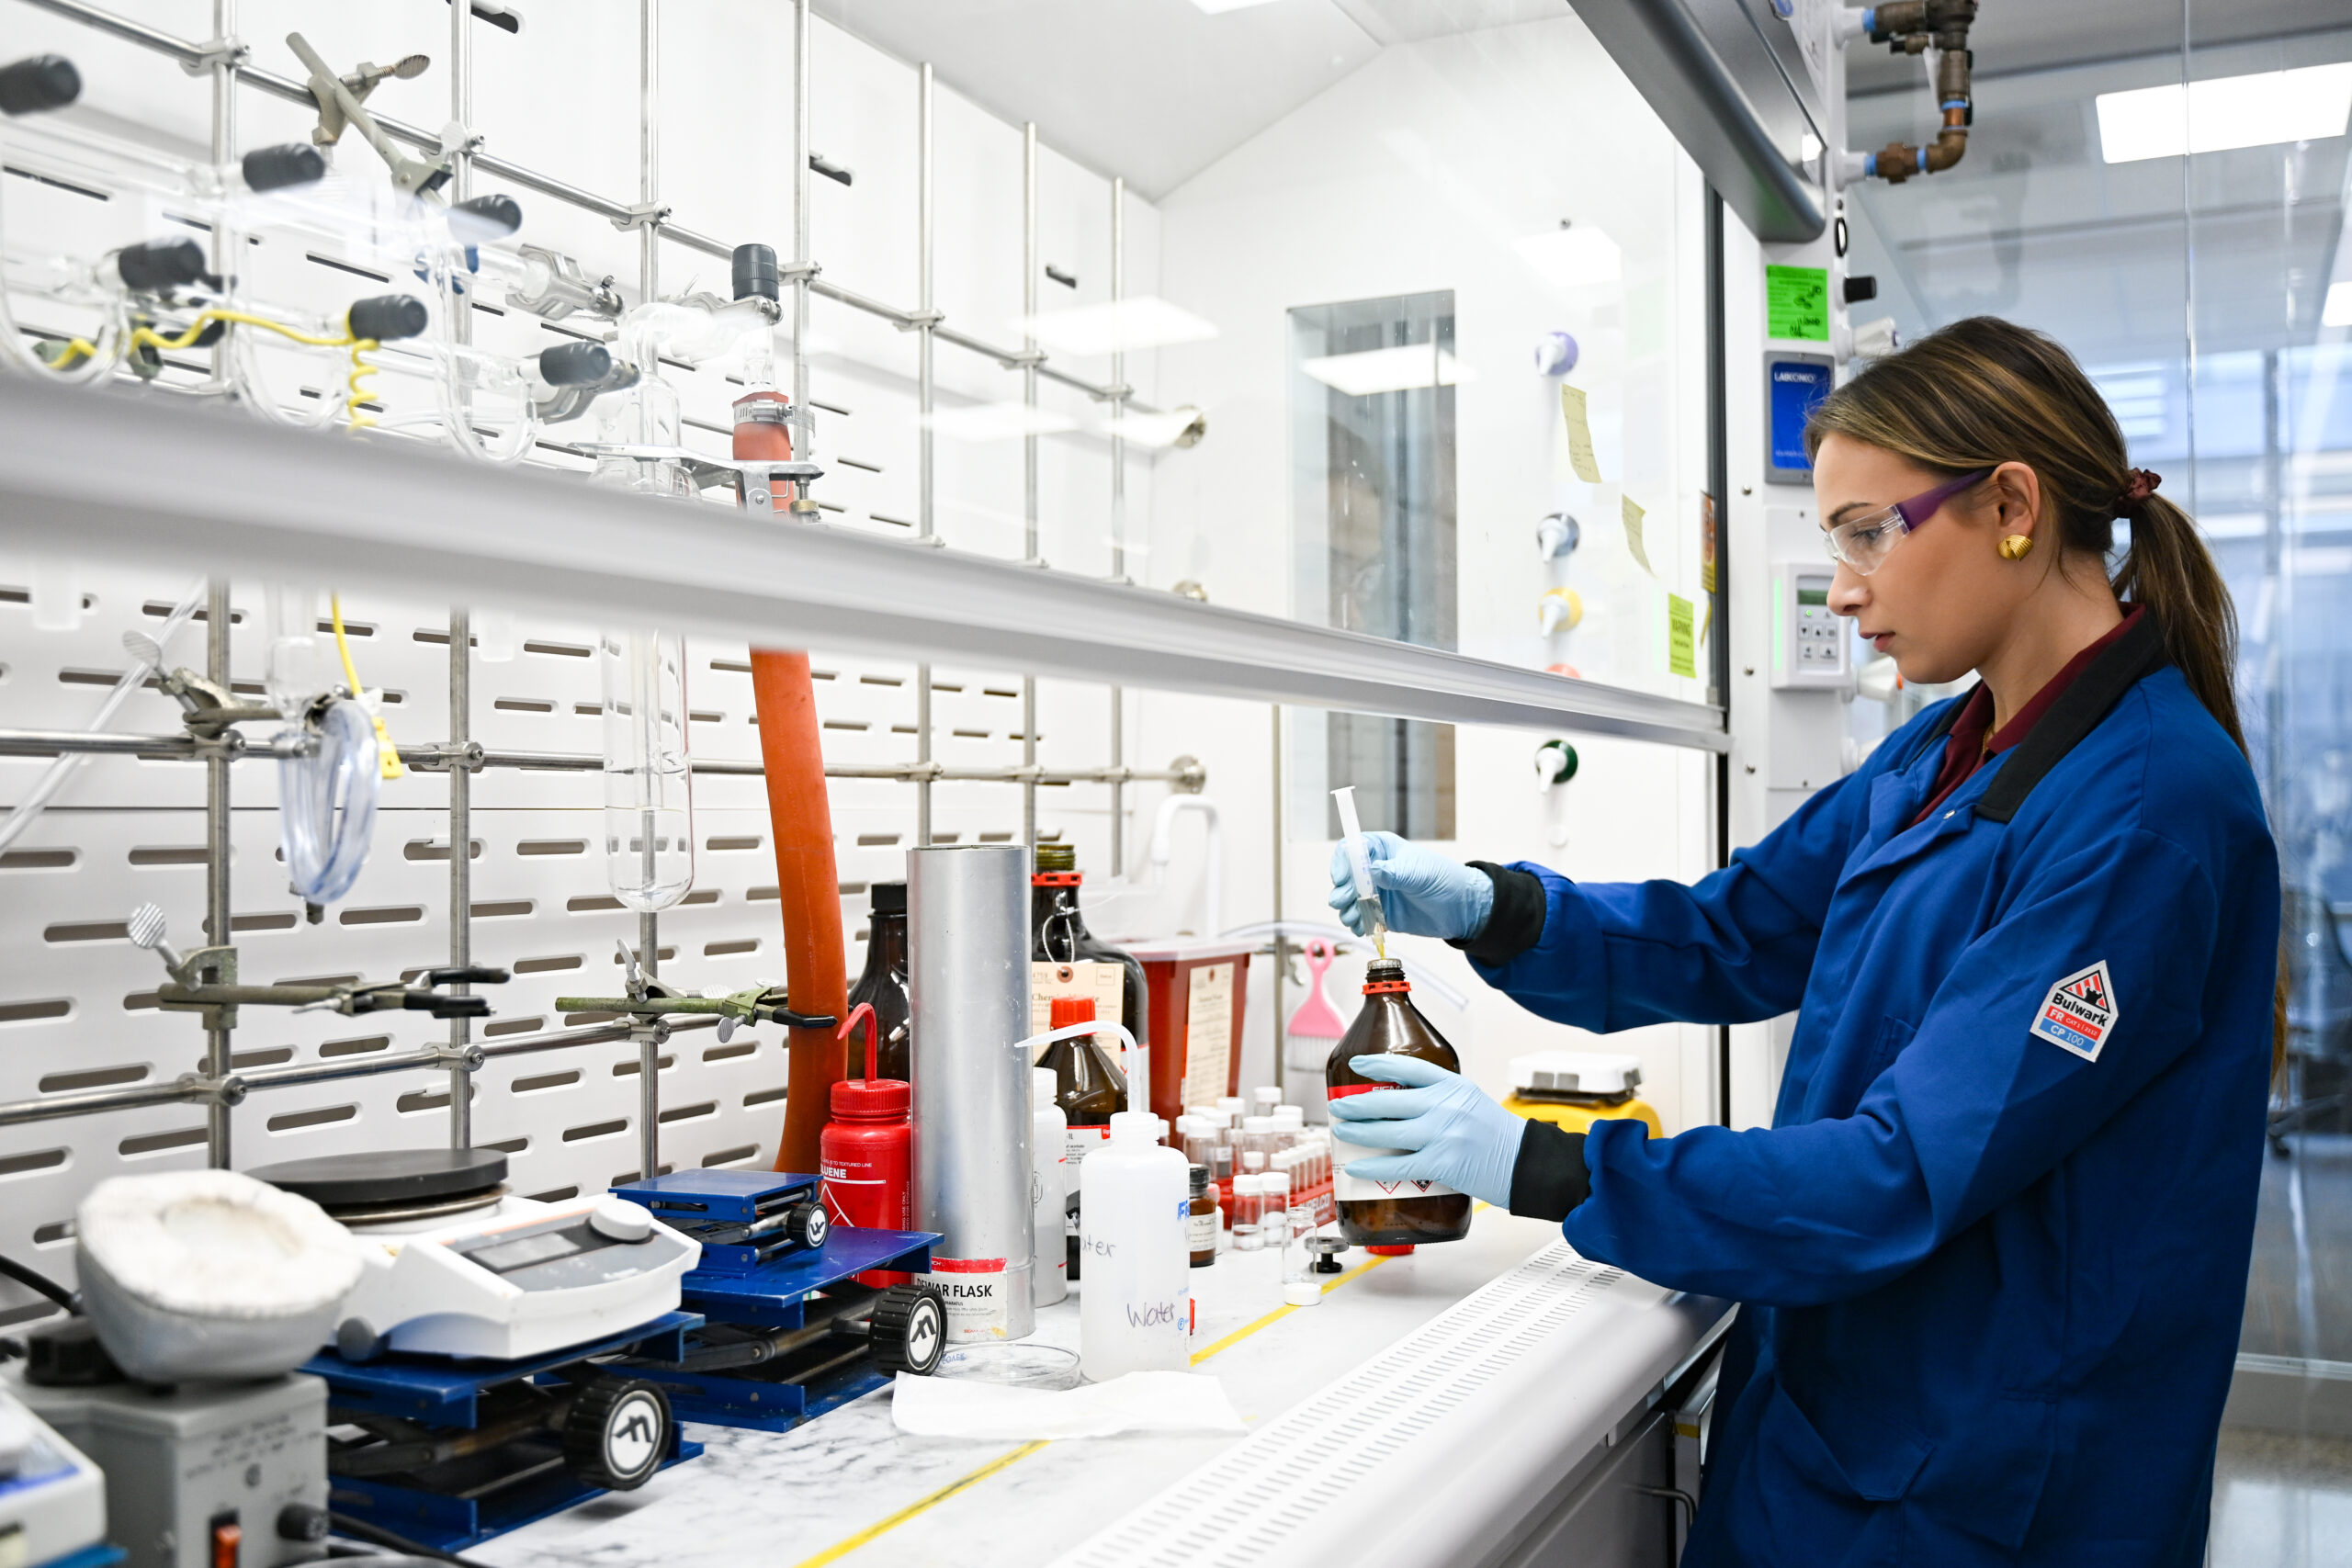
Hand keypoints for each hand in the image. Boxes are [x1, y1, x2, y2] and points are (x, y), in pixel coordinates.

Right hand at [1326, 832, 1493, 940]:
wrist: (1460, 908)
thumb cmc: (1444, 879)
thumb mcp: (1419, 873)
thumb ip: (1394, 872)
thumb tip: (1371, 870)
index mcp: (1382, 849)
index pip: (1352, 849)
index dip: (1342, 862)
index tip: (1341, 878)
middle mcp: (1375, 869)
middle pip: (1345, 876)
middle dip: (1342, 890)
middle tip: (1345, 901)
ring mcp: (1376, 892)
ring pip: (1349, 899)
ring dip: (1347, 910)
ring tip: (1354, 918)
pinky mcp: (1379, 912)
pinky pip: (1360, 918)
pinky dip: (1357, 924)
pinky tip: (1362, 928)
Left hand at [1327, 1053, 1524, 1209]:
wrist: (1525, 1163)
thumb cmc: (1497, 1135)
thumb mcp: (1471, 1101)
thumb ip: (1440, 1098)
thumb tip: (1400, 1103)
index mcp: (1453, 1086)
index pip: (1408, 1069)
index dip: (1379, 1064)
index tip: (1358, 1064)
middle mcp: (1445, 1105)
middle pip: (1389, 1101)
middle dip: (1357, 1104)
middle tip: (1338, 1106)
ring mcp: (1442, 1134)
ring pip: (1387, 1131)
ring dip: (1358, 1131)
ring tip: (1340, 1131)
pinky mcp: (1441, 1163)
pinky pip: (1398, 1165)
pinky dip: (1373, 1166)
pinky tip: (1356, 1166)